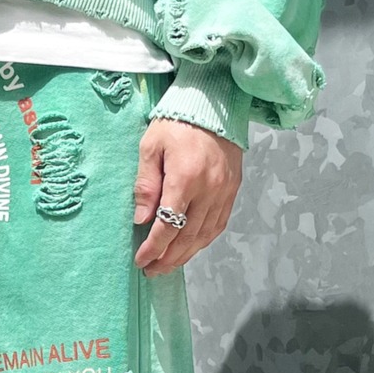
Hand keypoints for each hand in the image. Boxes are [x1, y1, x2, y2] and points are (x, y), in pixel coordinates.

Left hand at [132, 118, 242, 275]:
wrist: (214, 101)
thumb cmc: (176, 120)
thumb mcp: (150, 146)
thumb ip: (146, 185)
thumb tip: (141, 220)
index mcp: (185, 178)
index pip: (167, 225)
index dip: (153, 248)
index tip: (140, 260)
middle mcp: (209, 189)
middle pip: (187, 237)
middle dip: (167, 258)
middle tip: (152, 271)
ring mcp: (224, 191)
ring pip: (204, 235)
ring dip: (185, 255)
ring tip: (167, 266)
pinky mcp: (233, 189)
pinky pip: (218, 224)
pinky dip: (203, 241)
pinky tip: (190, 249)